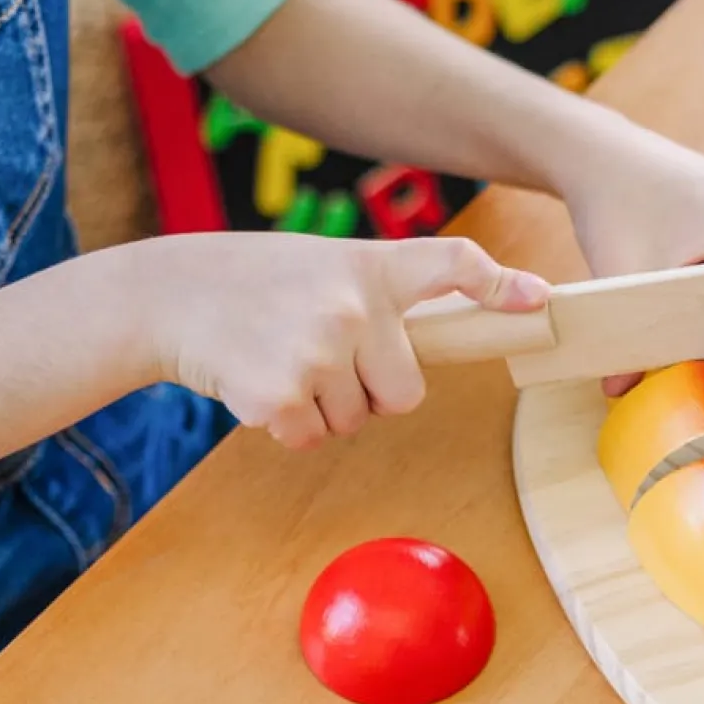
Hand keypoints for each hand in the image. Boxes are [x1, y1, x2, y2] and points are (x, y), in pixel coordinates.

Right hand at [137, 233, 549, 448]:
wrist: (166, 295)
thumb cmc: (255, 284)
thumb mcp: (324, 268)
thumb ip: (382, 298)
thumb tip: (458, 326)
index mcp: (369, 267)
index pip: (450, 265)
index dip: (498, 285)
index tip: (537, 300)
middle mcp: (352, 306)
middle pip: (405, 393)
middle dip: (370, 391)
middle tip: (320, 357)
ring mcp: (316, 351)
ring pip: (356, 420)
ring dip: (322, 407)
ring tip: (279, 359)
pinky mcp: (281, 395)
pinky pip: (313, 438)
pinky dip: (287, 425)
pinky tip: (257, 382)